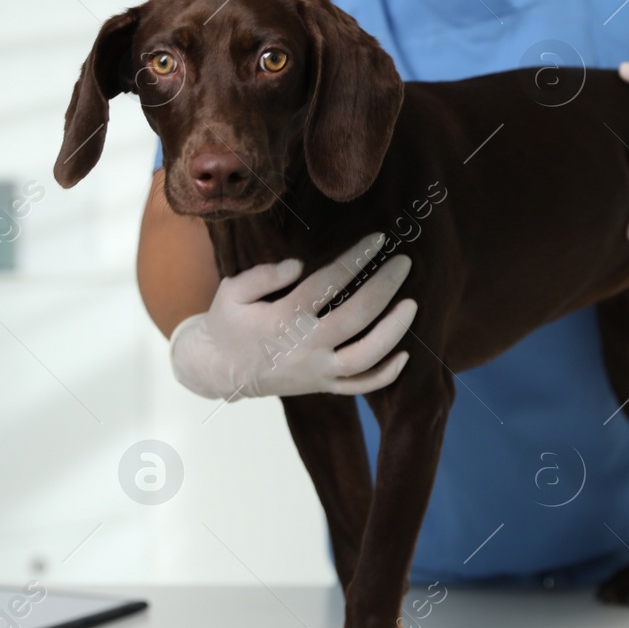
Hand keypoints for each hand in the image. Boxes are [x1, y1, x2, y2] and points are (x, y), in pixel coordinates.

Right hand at [169, 232, 417, 398]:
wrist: (216, 370)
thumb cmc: (227, 323)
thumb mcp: (232, 292)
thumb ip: (263, 275)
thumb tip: (298, 264)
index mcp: (283, 318)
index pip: (327, 283)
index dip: (356, 259)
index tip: (379, 240)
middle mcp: (305, 347)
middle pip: (355, 317)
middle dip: (384, 287)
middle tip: (404, 263)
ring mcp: (316, 371)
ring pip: (365, 357)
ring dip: (393, 331)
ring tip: (412, 305)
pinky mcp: (321, 386)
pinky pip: (359, 387)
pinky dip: (385, 376)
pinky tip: (404, 355)